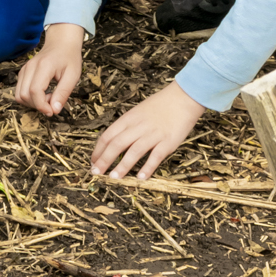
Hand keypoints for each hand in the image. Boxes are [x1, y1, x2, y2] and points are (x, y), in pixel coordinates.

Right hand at [15, 24, 84, 116]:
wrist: (61, 43)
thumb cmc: (69, 58)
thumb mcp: (72, 76)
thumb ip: (63, 94)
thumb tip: (54, 110)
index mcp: (43, 66)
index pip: (34, 91)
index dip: (42, 106)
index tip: (52, 111)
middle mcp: (30, 67)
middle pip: (24, 95)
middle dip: (38, 105)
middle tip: (53, 101)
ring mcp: (24, 69)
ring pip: (19, 95)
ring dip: (32, 103)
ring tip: (48, 96)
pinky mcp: (23, 72)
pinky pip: (20, 91)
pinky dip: (29, 98)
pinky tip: (43, 93)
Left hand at [88, 82, 205, 181]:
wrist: (183, 98)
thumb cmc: (159, 105)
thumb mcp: (138, 112)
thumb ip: (127, 126)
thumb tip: (113, 143)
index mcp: (129, 118)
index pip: (108, 135)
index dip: (98, 150)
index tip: (93, 162)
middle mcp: (139, 126)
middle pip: (117, 144)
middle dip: (104, 160)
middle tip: (96, 173)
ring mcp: (153, 134)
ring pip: (134, 152)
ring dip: (122, 166)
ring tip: (114, 178)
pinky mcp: (167, 142)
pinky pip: (155, 157)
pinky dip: (147, 167)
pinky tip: (140, 178)